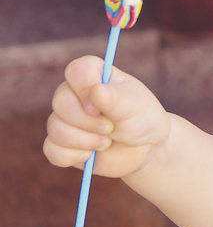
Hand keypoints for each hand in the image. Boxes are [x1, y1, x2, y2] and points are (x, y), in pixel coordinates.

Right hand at [44, 56, 170, 178]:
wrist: (146, 150)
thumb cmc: (142, 120)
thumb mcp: (137, 107)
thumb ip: (117, 98)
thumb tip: (96, 90)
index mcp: (95, 77)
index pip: (76, 70)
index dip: (86, 89)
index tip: (103, 106)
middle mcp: (75, 94)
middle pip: (60, 101)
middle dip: (87, 121)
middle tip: (110, 128)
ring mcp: (66, 119)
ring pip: (55, 127)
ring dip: (85, 140)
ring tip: (106, 143)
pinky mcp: (62, 143)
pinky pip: (52, 150)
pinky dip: (72, 156)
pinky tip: (90, 156)